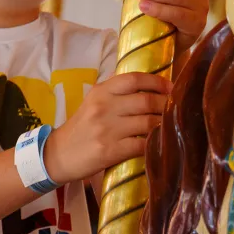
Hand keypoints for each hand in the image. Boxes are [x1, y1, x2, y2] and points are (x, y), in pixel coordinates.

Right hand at [44, 72, 170, 184]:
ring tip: (169, 126)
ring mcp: (106, 130)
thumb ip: (115, 92)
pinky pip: (141, 144)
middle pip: (145, 100)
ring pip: (147, 122)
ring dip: (163, 124)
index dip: (157, 82)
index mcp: (100, 92)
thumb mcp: (92, 103)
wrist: (58, 155)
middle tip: (175, 109)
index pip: (133, 79)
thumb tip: (146, 83)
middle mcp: (103, 107)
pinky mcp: (110, 151)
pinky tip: (159, 143)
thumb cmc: (80, 129)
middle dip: (166, 105)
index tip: (170, 88)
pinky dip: (154, 143)